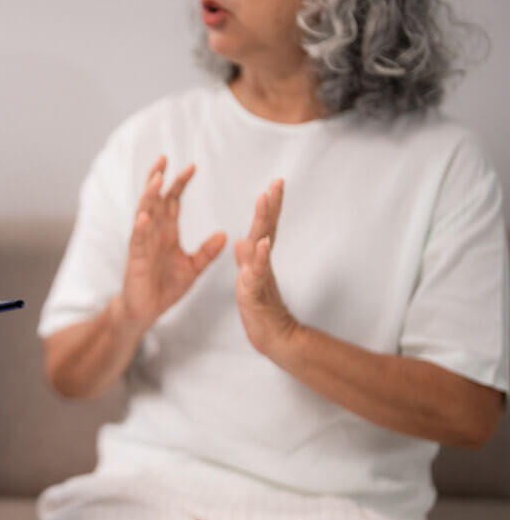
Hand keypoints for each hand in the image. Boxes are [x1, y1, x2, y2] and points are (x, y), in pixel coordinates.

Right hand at [119, 156, 227, 336]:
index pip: (172, 200)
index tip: (192, 166)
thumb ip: (206, 252)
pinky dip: (140, 228)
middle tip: (164, 159)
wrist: (147, 311)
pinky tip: (143, 216)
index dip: (180, 183)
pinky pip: (138, 241)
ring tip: (155, 179)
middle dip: (158, 179)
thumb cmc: (166, 287)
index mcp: (166, 231)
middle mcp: (153, 232)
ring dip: (148, 196)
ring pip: (143, 214)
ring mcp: (143, 244)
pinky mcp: (136, 259)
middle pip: (155, 199)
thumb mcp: (193, 268)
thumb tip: (224, 234)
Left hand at [234, 180, 299, 356]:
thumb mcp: (250, 280)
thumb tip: (242, 240)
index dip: (269, 206)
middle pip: (267, 229)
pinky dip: (260, 257)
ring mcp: (260, 276)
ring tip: (266, 199)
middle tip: (277, 182)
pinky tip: (262, 243)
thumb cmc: (261, 309)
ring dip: (264, 221)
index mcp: (259, 259)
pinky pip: (257, 272)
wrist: (273, 337)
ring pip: (262, 244)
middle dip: (271, 205)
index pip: (265, 227)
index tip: (275, 183)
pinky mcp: (255, 292)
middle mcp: (262, 263)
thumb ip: (248, 260)